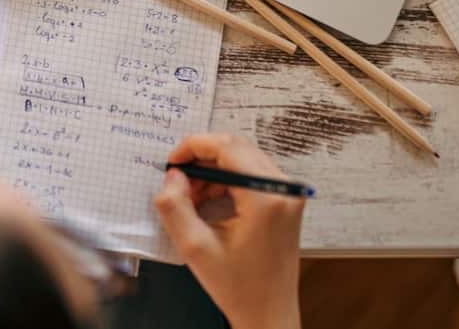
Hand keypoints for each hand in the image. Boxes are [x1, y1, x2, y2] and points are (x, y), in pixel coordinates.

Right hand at [153, 134, 304, 328]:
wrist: (269, 312)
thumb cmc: (239, 287)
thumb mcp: (194, 248)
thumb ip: (175, 206)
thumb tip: (172, 176)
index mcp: (266, 198)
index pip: (227, 148)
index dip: (193, 147)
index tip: (172, 162)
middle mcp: (283, 189)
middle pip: (236, 148)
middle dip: (201, 160)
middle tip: (177, 181)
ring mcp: (287, 193)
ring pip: (242, 158)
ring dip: (212, 171)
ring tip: (190, 197)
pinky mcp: (284, 200)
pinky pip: (251, 174)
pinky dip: (225, 180)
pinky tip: (208, 202)